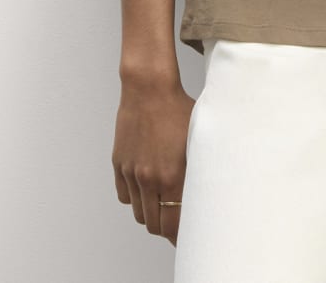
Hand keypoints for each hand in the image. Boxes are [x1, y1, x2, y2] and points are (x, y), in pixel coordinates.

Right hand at [112, 79, 196, 246]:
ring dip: (151, 213)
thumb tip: (207, 193)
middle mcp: (148, 178)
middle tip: (178, 223)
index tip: (189, 237)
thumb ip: (199, 171)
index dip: (180, 237)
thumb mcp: (198, 139)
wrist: (149, 88)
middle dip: (167, 227)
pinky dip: (135, 198)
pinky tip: (148, 188)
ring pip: (139, 212)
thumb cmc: (178, 108)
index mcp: (171, 176)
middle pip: (154, 224)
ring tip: (164, 204)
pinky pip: (124, 195)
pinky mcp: (119, 163)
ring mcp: (131, 172)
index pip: (172, 225)